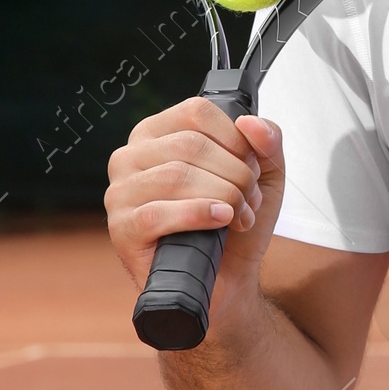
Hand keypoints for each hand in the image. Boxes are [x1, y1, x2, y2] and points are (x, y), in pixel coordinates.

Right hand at [106, 100, 284, 295]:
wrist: (227, 277)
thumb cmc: (234, 221)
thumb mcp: (264, 174)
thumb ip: (267, 140)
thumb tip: (251, 122)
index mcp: (158, 133)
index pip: (196, 111)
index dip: (236, 140)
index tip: (251, 167)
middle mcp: (131, 156)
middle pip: (191, 145)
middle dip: (235, 174)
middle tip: (249, 200)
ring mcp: (121, 192)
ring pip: (176, 176)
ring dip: (223, 197)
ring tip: (238, 216)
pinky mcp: (121, 229)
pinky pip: (158, 213)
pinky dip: (198, 215)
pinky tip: (219, 222)